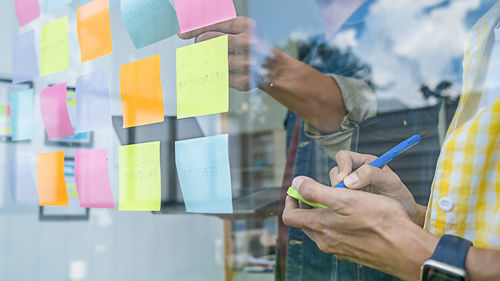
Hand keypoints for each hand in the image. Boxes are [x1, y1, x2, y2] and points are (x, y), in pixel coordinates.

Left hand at [178, 17, 274, 90]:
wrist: (269, 66)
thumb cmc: (245, 46)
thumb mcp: (236, 30)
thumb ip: (217, 28)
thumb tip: (188, 32)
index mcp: (246, 26)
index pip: (214, 25)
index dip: (195, 29)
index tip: (181, 34)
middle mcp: (248, 43)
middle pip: (210, 42)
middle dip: (199, 46)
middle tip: (198, 48)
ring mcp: (247, 63)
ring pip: (213, 62)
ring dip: (204, 62)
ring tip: (206, 60)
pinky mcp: (244, 80)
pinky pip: (219, 78)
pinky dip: (213, 75)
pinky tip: (214, 71)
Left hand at [283, 176, 437, 279]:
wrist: (406, 248)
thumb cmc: (379, 220)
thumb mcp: (345, 198)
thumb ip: (316, 192)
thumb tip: (296, 183)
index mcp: (320, 227)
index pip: (290, 216)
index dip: (291, 200)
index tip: (298, 188)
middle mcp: (325, 242)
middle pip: (305, 222)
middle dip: (308, 205)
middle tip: (320, 191)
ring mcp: (338, 249)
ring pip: (321, 229)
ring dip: (324, 214)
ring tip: (339, 200)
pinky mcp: (352, 252)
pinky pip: (336, 237)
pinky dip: (337, 224)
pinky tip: (353, 216)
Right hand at [329, 150, 425, 225]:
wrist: (404, 216)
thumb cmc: (399, 196)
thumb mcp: (389, 182)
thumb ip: (370, 174)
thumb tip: (348, 180)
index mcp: (365, 162)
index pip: (344, 156)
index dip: (342, 166)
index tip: (344, 181)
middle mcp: (354, 172)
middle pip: (335, 171)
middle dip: (338, 183)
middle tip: (347, 195)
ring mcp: (349, 187)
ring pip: (333, 186)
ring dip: (339, 194)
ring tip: (353, 204)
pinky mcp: (346, 200)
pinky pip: (335, 199)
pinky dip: (339, 203)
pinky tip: (350, 209)